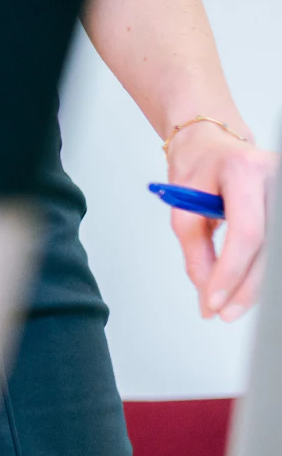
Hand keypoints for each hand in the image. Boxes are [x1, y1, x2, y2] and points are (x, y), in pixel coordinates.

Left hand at [164, 122, 277, 320]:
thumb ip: (195, 247)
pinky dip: (262, 268)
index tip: (213, 302)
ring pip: (275, 251)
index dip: (231, 272)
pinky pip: (275, 244)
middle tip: (223, 313)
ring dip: (255, 283)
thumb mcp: (182, 201)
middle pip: (268, 247)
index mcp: (244, 170)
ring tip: (232, 305)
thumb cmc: (198, 166)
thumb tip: (207, 290)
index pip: (247, 232)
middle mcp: (276, 177)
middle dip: (245, 286)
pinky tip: (249, 286)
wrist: (213, 141)